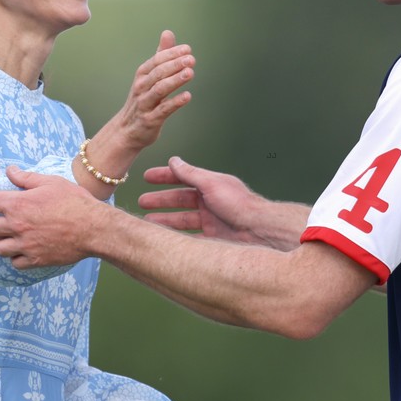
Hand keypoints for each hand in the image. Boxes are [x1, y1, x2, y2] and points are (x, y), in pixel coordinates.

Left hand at [0, 166, 100, 266]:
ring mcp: (25, 245)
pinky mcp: (35, 259)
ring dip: (0, 242)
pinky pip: (15, 263)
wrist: (93, 228)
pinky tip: (21, 251)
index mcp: (17, 204)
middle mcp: (16, 225)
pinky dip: (15, 257)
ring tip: (6, 238)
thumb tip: (10, 170)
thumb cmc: (74, 201)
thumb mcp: (51, 182)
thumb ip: (26, 178)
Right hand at [114, 30, 194, 151]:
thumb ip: (161, 56)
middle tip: (191, 59)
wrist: (127, 130)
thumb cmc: (143, 99)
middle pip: (158, 73)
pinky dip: (175, 102)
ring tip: (190, 73)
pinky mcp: (150, 120)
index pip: (157, 61)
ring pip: (159, 90)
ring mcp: (145, 104)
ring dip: (175, 80)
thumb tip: (168, 33)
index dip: (171, 54)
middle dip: (175, 64)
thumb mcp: (149, 76)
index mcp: (142, 75)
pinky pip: (163, 110)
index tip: (187, 49)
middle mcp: (141, 88)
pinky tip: (187, 96)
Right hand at [139, 157, 262, 242]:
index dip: (164, 177)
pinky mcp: (213, 239)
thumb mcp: (211, 184)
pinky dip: (177, 239)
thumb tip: (174, 160)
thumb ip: (190, 173)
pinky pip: (190, 239)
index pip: (183, 178)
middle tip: (141, 202)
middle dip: (161, 200)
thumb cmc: (238, 204)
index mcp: (210, 186)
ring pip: (182, 220)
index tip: (147, 177)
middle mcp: (210, 202)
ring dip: (165, 220)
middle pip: (180, 200)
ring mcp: (211, 221)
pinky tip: (164, 240)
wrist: (258, 230)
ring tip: (147, 222)